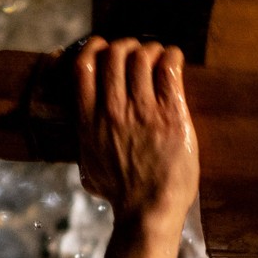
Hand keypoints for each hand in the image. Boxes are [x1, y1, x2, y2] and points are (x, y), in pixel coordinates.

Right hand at [73, 36, 198, 229]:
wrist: (149, 211)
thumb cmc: (121, 195)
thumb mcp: (88, 168)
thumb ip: (85, 145)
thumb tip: (83, 135)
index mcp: (88, 121)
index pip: (83, 67)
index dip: (93, 48)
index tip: (102, 47)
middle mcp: (113, 110)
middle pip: (114, 55)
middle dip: (126, 46)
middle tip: (136, 52)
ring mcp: (143, 111)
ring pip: (142, 57)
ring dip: (151, 49)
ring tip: (158, 56)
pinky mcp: (172, 115)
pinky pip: (169, 70)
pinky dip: (172, 56)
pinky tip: (174, 58)